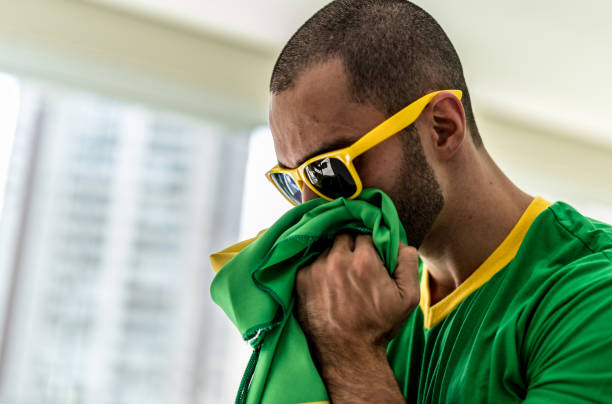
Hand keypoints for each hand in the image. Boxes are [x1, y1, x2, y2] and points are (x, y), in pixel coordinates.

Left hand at [294, 233, 419, 401]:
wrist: (348, 354)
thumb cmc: (379, 326)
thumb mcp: (408, 298)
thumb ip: (408, 263)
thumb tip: (401, 243)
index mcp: (364, 260)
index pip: (366, 235)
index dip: (371, 247)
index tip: (373, 260)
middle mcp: (337, 260)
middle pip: (344, 237)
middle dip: (352, 248)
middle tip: (358, 268)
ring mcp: (315, 269)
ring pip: (327, 249)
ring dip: (335, 258)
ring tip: (343, 280)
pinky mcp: (301, 280)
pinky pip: (312, 263)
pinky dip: (320, 270)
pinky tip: (329, 287)